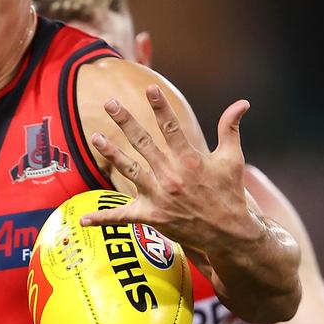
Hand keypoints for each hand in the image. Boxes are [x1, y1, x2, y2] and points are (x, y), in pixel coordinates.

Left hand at [79, 85, 259, 254]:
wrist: (228, 234)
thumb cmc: (230, 194)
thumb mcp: (232, 160)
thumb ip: (230, 129)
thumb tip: (242, 103)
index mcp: (190, 160)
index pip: (172, 128)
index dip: (160, 107)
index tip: (150, 89)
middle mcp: (171, 176)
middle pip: (144, 143)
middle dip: (126, 121)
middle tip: (110, 103)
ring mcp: (159, 196)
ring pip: (129, 170)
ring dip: (111, 153)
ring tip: (95, 137)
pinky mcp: (151, 216)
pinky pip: (122, 217)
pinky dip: (102, 219)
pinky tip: (82, 219)